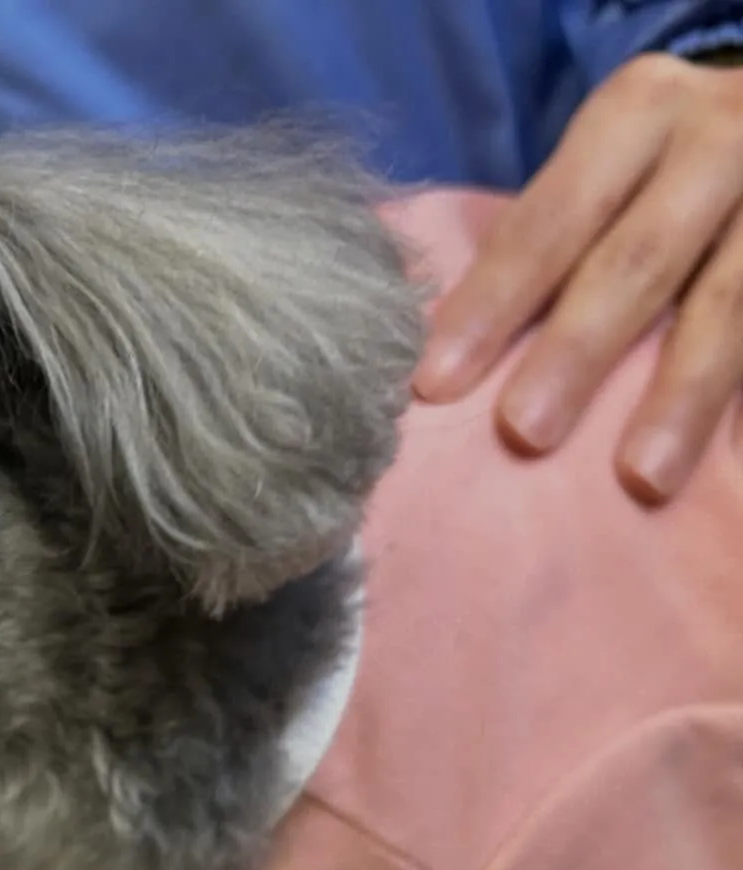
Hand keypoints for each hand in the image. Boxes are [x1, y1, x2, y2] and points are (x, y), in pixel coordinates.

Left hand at [413, 52, 742, 502]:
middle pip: (637, 259)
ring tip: (641, 475)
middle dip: (577, 352)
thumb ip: (547, 239)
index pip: (548, 221)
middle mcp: (717, 137)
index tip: (437, 384)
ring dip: (682, 397)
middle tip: (524, 431)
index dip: (491, 303)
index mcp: (637, 112)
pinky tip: (726, 459)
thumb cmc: (658, 166)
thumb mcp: (607, 165)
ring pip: (731, 304)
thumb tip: (445, 363)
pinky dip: (741, 404)